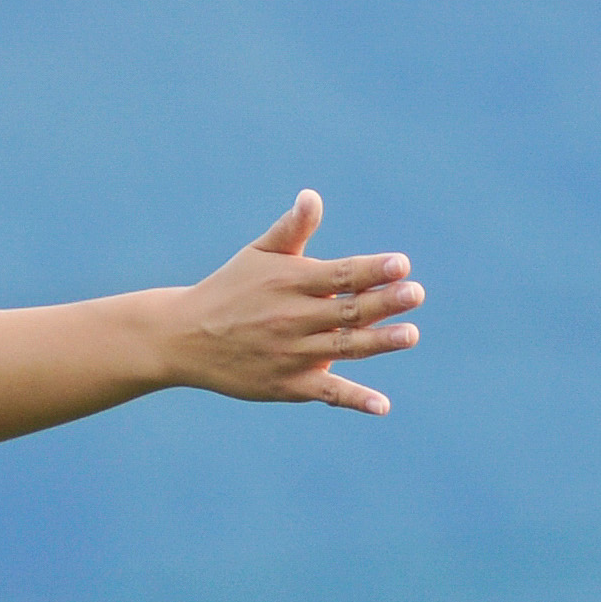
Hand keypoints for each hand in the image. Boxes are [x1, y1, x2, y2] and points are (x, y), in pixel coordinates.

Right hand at [173, 192, 424, 412]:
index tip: (401, 264)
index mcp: (290, 282)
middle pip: (347, 309)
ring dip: (379, 342)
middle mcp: (293, 317)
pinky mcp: (289, 384)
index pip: (339, 274)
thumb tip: (312, 196)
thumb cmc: (229, 288)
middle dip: (384, 302)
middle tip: (416, 293)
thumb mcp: (258, 254)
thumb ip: (292, 229)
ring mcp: (292, 353)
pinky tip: (382, 405)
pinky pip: (327, 393)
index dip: (371, 270)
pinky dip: (355, 399)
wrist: (184, 337)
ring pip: (343, 346)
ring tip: (410, 334)